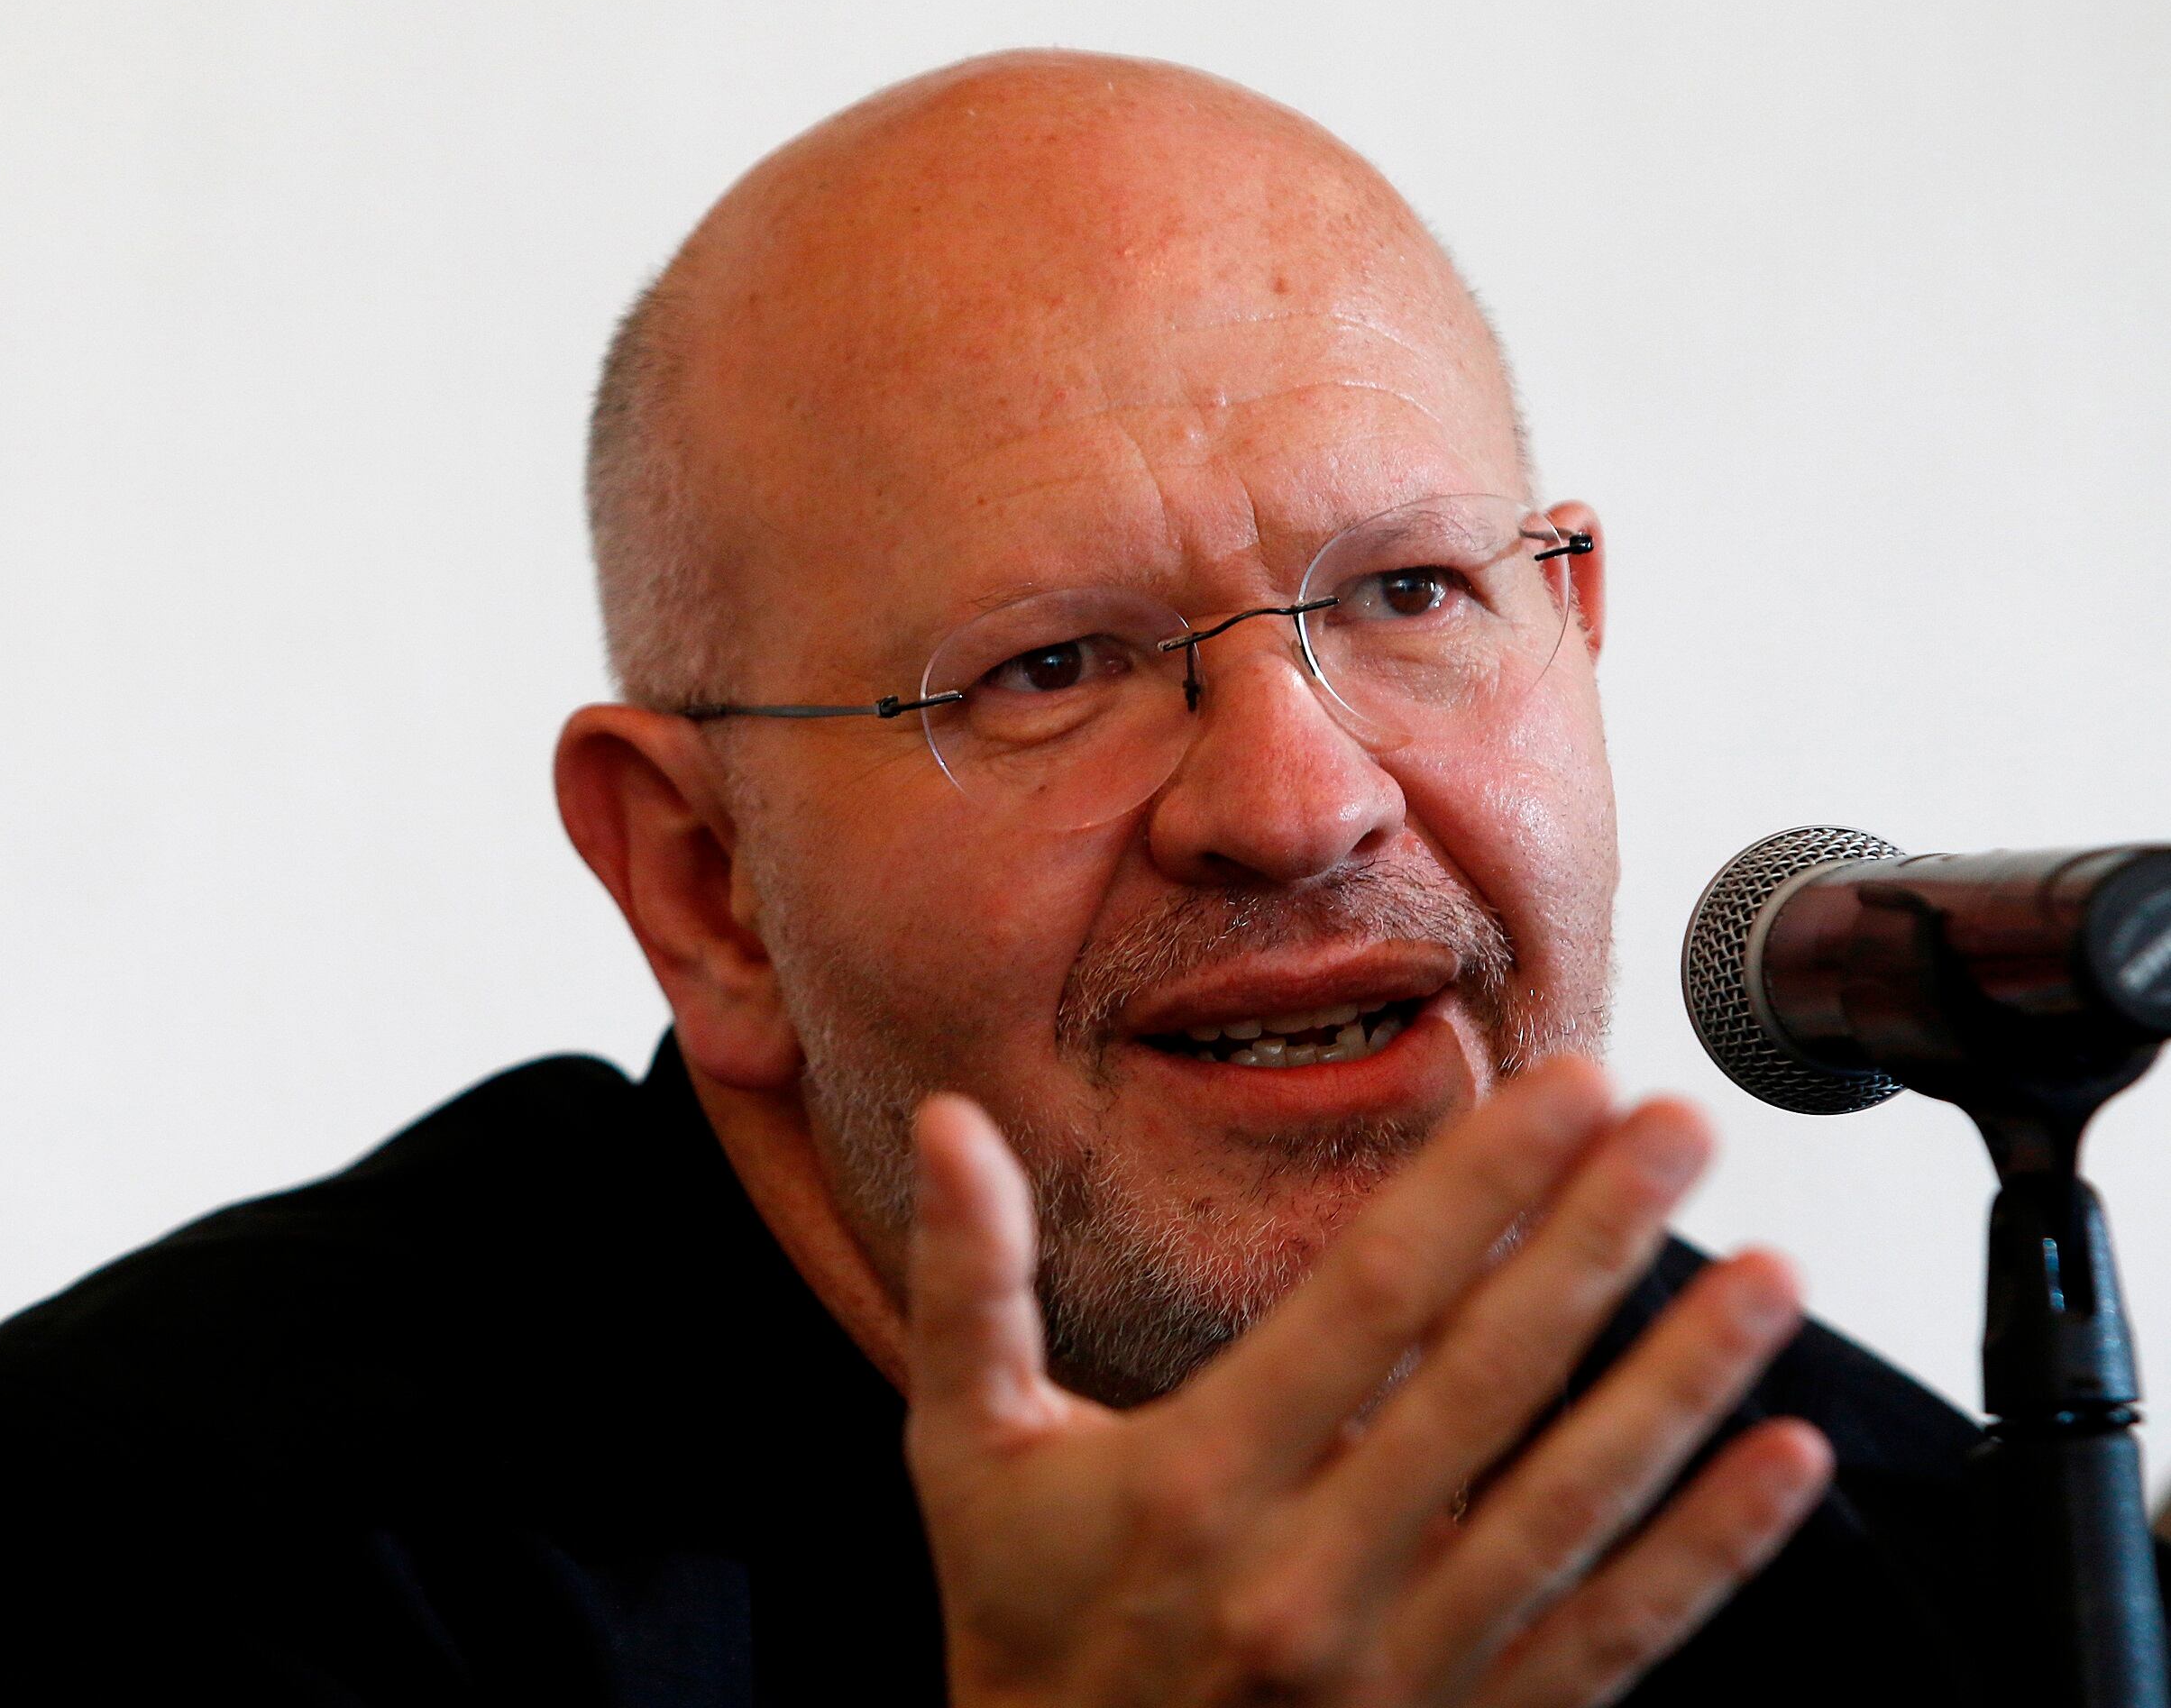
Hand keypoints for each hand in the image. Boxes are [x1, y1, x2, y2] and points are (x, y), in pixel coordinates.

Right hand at [901, 1056, 1833, 1707]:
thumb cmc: (1023, 1626)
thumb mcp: (965, 1453)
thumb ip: (969, 1283)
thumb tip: (951, 1123)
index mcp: (1202, 1481)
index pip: (1373, 1299)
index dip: (1479, 1184)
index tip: (1565, 1085)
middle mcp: (1315, 1573)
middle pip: (1492, 1378)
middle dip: (1599, 1236)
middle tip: (1688, 1126)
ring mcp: (1404, 1667)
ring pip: (1573, 1502)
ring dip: (1683, 1379)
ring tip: (1771, 1272)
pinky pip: (1610, 1638)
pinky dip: (1709, 1554)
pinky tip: (1784, 1464)